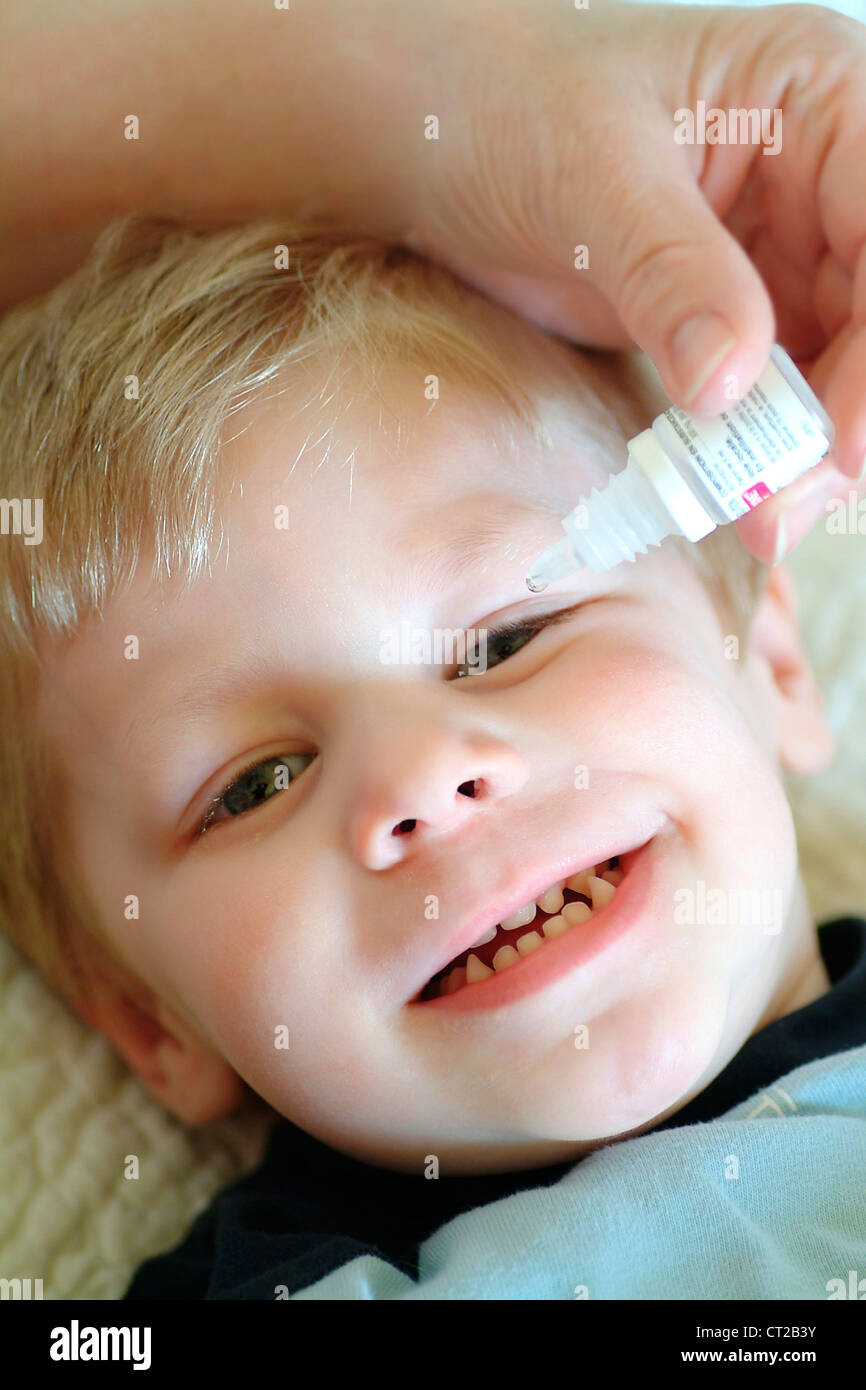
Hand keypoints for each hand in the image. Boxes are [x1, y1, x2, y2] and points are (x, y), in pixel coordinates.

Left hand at [397, 0, 865, 560]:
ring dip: (805, 449)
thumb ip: (672, 275)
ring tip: (761, 519)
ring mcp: (783, 249)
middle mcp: (820, 175)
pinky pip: (779, 391)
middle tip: (784, 507)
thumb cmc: (508, 111)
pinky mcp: (739, 313)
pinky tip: (735, 495)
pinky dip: (760, 448)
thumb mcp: (590, 179)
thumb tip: (730, 383)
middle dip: (843, 418)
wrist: (439, 147)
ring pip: (839, 365)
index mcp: (815, 97)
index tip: (836, 444)